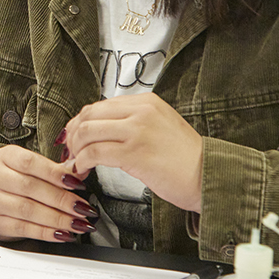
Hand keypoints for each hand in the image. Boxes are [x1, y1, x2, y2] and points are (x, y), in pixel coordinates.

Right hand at [0, 144, 100, 242]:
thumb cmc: (19, 179)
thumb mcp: (33, 168)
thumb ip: (56, 170)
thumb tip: (80, 172)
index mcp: (5, 156)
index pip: (30, 163)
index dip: (55, 173)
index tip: (77, 183)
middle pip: (30, 188)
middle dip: (61, 199)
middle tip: (82, 207)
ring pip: (28, 210)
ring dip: (57, 218)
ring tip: (78, 223)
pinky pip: (24, 229)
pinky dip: (46, 232)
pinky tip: (63, 233)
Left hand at [61, 93, 203, 212]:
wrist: (209, 176)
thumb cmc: (186, 159)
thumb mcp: (161, 126)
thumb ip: (134, 122)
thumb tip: (102, 129)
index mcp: (146, 102)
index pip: (100, 105)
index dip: (80, 122)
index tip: (74, 137)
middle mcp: (141, 112)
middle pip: (89, 115)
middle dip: (73, 135)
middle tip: (70, 151)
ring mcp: (137, 131)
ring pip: (87, 132)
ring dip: (75, 150)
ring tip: (76, 163)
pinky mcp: (134, 153)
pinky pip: (94, 153)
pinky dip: (82, 162)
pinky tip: (83, 171)